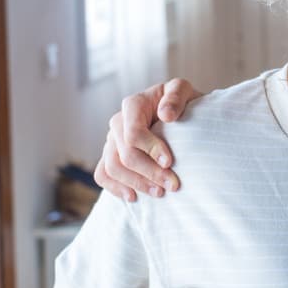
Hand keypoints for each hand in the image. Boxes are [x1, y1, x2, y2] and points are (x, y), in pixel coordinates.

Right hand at [93, 78, 204, 200]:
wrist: (177, 113)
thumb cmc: (180, 101)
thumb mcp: (184, 90)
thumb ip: (176, 96)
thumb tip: (166, 114)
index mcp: (133, 105)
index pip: (133, 133)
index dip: (151, 149)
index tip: (170, 162)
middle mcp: (118, 122)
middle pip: (125, 154)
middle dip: (149, 172)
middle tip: (172, 185)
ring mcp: (111, 140)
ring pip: (112, 168)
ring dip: (136, 184)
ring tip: (159, 193)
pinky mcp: (111, 155)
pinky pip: (103, 174)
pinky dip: (115, 188)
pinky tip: (134, 197)